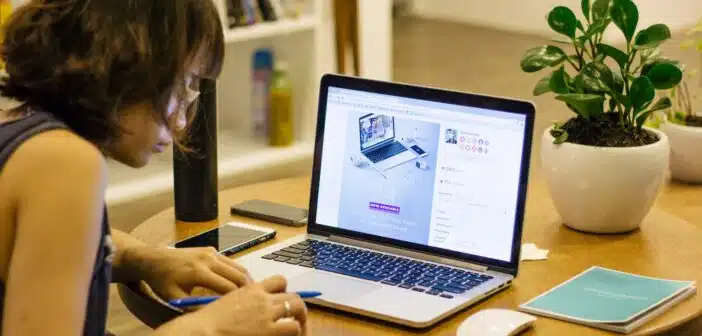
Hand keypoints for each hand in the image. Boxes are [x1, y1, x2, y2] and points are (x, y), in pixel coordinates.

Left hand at [134, 246, 253, 299]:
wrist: (155, 259)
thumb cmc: (163, 280)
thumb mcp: (174, 297)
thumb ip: (194, 305)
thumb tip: (214, 313)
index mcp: (199, 272)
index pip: (227, 287)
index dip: (236, 299)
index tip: (241, 308)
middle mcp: (208, 259)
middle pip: (237, 275)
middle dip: (246, 289)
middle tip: (252, 300)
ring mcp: (211, 252)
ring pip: (237, 267)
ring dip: (245, 279)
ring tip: (249, 292)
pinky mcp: (211, 250)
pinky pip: (230, 262)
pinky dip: (237, 272)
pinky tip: (236, 282)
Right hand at [159, 275, 307, 335]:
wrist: (203, 331)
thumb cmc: (207, 321)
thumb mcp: (227, 302)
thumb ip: (244, 300)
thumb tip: (252, 308)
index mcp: (252, 289)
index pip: (279, 281)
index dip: (284, 291)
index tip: (282, 300)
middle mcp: (263, 299)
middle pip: (293, 296)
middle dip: (297, 307)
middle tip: (296, 317)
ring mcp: (268, 314)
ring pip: (297, 309)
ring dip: (299, 319)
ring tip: (297, 328)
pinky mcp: (270, 331)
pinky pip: (293, 328)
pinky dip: (295, 332)